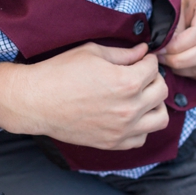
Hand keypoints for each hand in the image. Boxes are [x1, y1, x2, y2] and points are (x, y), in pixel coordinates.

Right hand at [0, 42, 168, 148]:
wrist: (33, 102)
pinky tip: (130, 116)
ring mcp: (122, 129)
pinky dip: (141, 127)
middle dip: (154, 79)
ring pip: (160, 118)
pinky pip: (141, 138)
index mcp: (127, 83)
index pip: (154, 68)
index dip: (147, 60)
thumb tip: (143, 51)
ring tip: (141, 97)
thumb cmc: (59, 73)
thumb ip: (123, 54)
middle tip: (140, 75)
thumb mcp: (92, 53)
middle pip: (162, 91)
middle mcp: (129, 108)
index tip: (139, 60)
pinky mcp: (112, 143)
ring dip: (155, 105)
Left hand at [161, 0, 195, 80]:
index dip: (177, 46)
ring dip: (182, 69)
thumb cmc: (184, 3)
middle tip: (160, 59)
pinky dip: (190, 73)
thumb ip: (171, 27)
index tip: (159, 49)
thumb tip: (162, 50)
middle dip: (178, 60)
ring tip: (167, 61)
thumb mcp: (175, 6)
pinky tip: (179, 65)